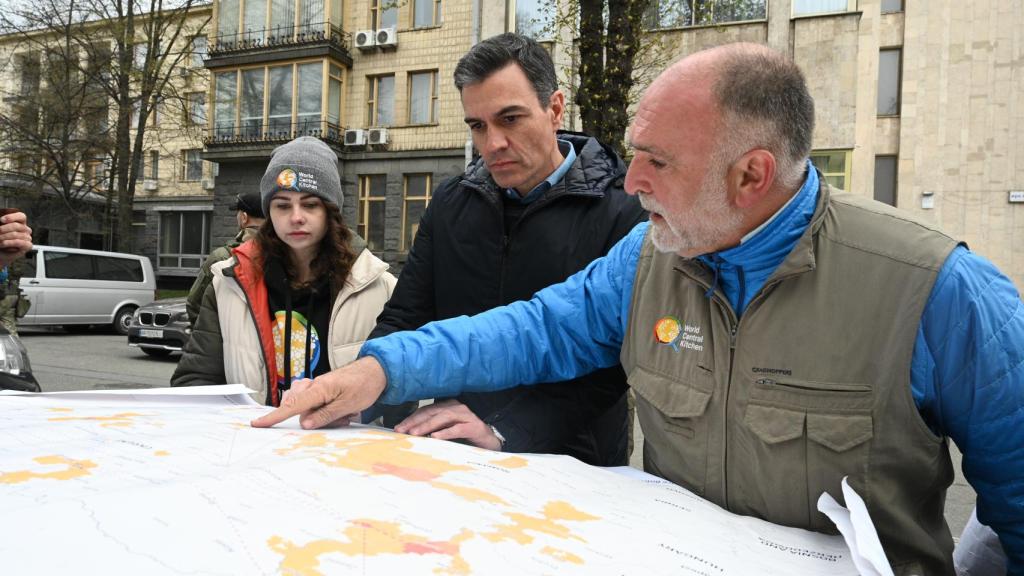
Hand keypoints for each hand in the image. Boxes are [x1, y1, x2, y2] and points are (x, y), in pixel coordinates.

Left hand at [0, 211, 31, 266]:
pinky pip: (19, 242)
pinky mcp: (28, 245)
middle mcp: (25, 229)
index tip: (1, 220)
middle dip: (4, 229)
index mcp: (20, 222)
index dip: (12, 217)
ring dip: (4, 237)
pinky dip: (9, 243)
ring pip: (16, 234)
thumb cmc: (1, 240)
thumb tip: (0, 221)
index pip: (21, 216)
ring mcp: (27, 237)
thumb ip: (2, 225)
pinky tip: (3, 244)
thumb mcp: (2, 231)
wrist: (1, 253)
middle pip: (16, 226)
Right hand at [251, 357, 385, 428]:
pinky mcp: (322, 389)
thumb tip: (305, 424)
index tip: (258, 423)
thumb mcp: (348, 405)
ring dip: (324, 416)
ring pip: (308, 408)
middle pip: (301, 411)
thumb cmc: (365, 385)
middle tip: (342, 419)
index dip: (274, 417)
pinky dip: (325, 410)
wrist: (376, 370)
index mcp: (319, 389)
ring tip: (345, 414)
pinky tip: (342, 410)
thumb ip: (326, 415)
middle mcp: (314, 386)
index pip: (292, 406)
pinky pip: (315, 403)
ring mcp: (317, 387)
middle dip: (318, 420)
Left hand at [394, 399, 501, 451]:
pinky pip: (458, 428)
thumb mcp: (447, 430)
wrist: (489, 440)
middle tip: (402, 430)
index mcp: (447, 406)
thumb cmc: (466, 435)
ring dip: (427, 425)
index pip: (426, 410)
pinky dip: (446, 432)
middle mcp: (456, 407)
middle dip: (415, 421)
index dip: (412, 418)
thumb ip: (433, 429)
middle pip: (432, 412)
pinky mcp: (474, 426)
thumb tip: (412, 435)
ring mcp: (466, 415)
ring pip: (443, 417)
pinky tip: (436, 437)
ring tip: (415, 433)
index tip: (399, 427)